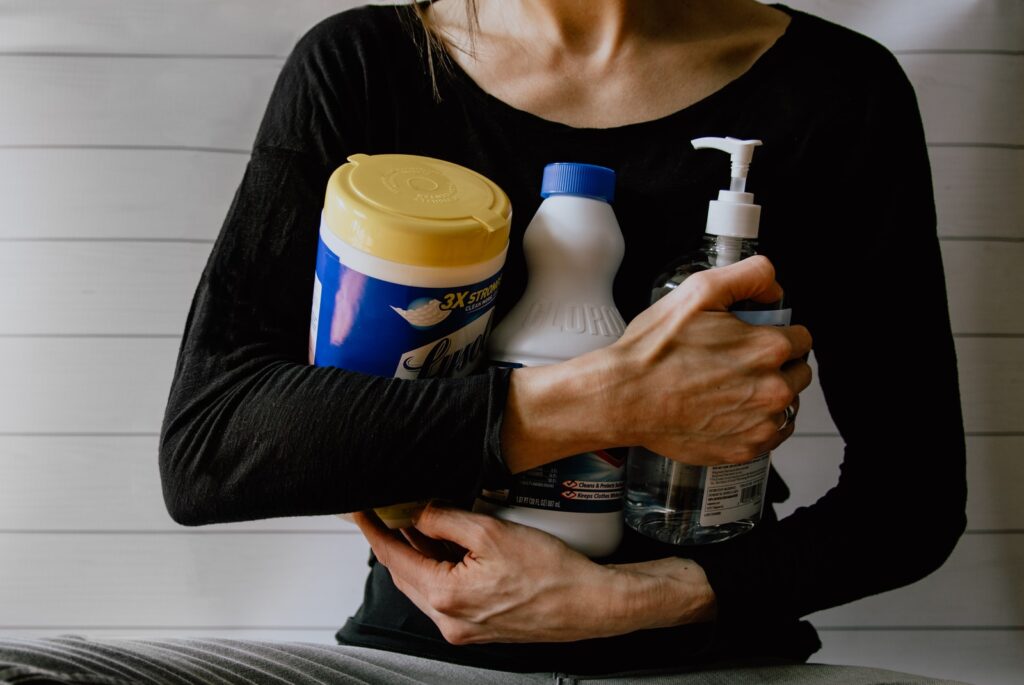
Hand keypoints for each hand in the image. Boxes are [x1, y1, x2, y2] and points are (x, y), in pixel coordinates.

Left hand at [353, 503, 715, 644]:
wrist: (590, 604)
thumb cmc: (551, 572)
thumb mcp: (491, 532)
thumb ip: (445, 521)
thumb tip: (416, 513)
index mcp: (445, 597)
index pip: (394, 558)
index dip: (373, 530)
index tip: (358, 510)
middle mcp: (448, 621)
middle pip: (406, 573)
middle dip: (395, 540)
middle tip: (387, 509)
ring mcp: (463, 628)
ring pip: (425, 584)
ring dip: (418, 554)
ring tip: (418, 521)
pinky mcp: (478, 627)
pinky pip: (446, 594)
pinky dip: (440, 568)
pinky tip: (447, 546)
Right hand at [502, 256, 811, 472]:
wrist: (623, 398)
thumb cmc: (654, 350)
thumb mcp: (699, 291)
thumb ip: (749, 275)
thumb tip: (775, 287)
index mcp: (769, 348)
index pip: (801, 338)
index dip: (775, 333)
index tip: (751, 338)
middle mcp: (774, 390)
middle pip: (798, 372)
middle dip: (775, 365)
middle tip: (735, 362)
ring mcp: (761, 424)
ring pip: (786, 405)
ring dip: (766, 395)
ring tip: (727, 388)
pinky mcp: (745, 450)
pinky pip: (770, 435)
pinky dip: (755, 424)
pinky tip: (726, 411)